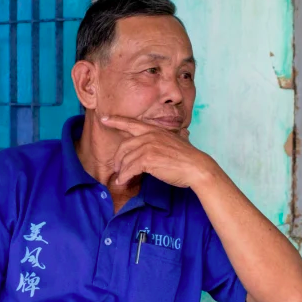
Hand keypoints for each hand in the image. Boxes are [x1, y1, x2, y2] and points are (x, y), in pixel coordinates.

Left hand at [100, 115, 218, 188]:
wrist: (196, 167)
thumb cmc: (189, 157)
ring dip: (121, 171)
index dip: (116, 121)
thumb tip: (184, 133)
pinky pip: (129, 169)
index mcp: (155, 130)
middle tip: (118, 168)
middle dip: (118, 158)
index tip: (104, 119)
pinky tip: (123, 181)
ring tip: (121, 178)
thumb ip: (175, 136)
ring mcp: (148, 147)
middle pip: (124, 146)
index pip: (131, 123)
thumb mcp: (180, 140)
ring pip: (125, 159)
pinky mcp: (147, 160)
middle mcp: (149, 136)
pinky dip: (124, 177)